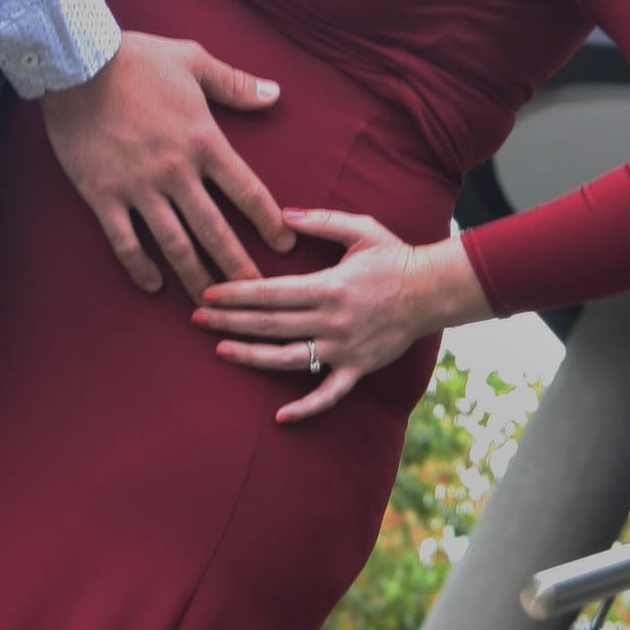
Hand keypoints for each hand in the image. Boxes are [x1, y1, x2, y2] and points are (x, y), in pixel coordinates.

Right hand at [39, 34, 292, 299]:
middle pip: (215, 230)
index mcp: (203, 140)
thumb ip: (236, 83)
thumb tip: (275, 95)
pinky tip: (154, 284)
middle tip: (257, 294)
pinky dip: (140, 267)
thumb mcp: (193, 60)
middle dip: (239, 266)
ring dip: (195, 277)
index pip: (247, 191)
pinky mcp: (103, 196)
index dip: (269, 222)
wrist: (76, 64)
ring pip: (175, 245)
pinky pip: (125, 242)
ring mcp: (138, 188)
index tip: (284, 244)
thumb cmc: (136, 59)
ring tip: (212, 302)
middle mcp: (176, 172)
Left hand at [192, 209, 488, 421]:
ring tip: (220, 351)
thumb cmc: (395, 256)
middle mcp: (332, 321)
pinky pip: (329, 394)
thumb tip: (282, 214)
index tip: (208, 294)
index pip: (271, 293)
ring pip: (288, 358)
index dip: (237, 295)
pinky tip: (280, 416)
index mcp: (329, 286)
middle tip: (195, 320)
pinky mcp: (358, 368)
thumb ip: (320, 221)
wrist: (434, 290)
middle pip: (270, 324)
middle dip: (229, 322)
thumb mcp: (361, 229)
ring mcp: (344, 349)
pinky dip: (306, 408)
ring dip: (251, 357)